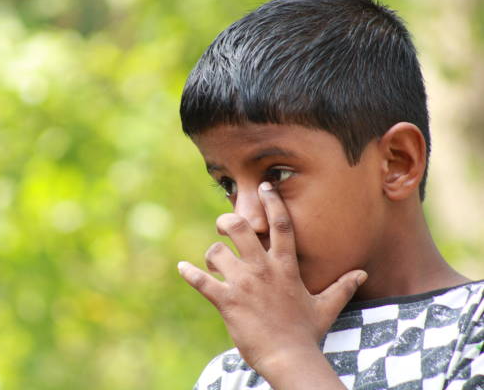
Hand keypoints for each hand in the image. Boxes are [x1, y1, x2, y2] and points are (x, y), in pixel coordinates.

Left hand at [178, 182, 366, 374]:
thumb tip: (363, 274)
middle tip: (223, 225)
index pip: (281, 225)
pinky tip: (182, 268)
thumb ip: (343, 287)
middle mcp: (263, 270)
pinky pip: (202, 282)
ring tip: (212, 264)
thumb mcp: (326, 307)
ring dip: (211, 255)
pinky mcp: (227, 301)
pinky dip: (189, 274)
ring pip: (217, 252)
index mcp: (285, 267)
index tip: (265, 186)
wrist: (290, 359)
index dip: (273, 202)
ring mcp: (243, 284)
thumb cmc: (306, 333)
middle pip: (241, 228)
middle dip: (228, 221)